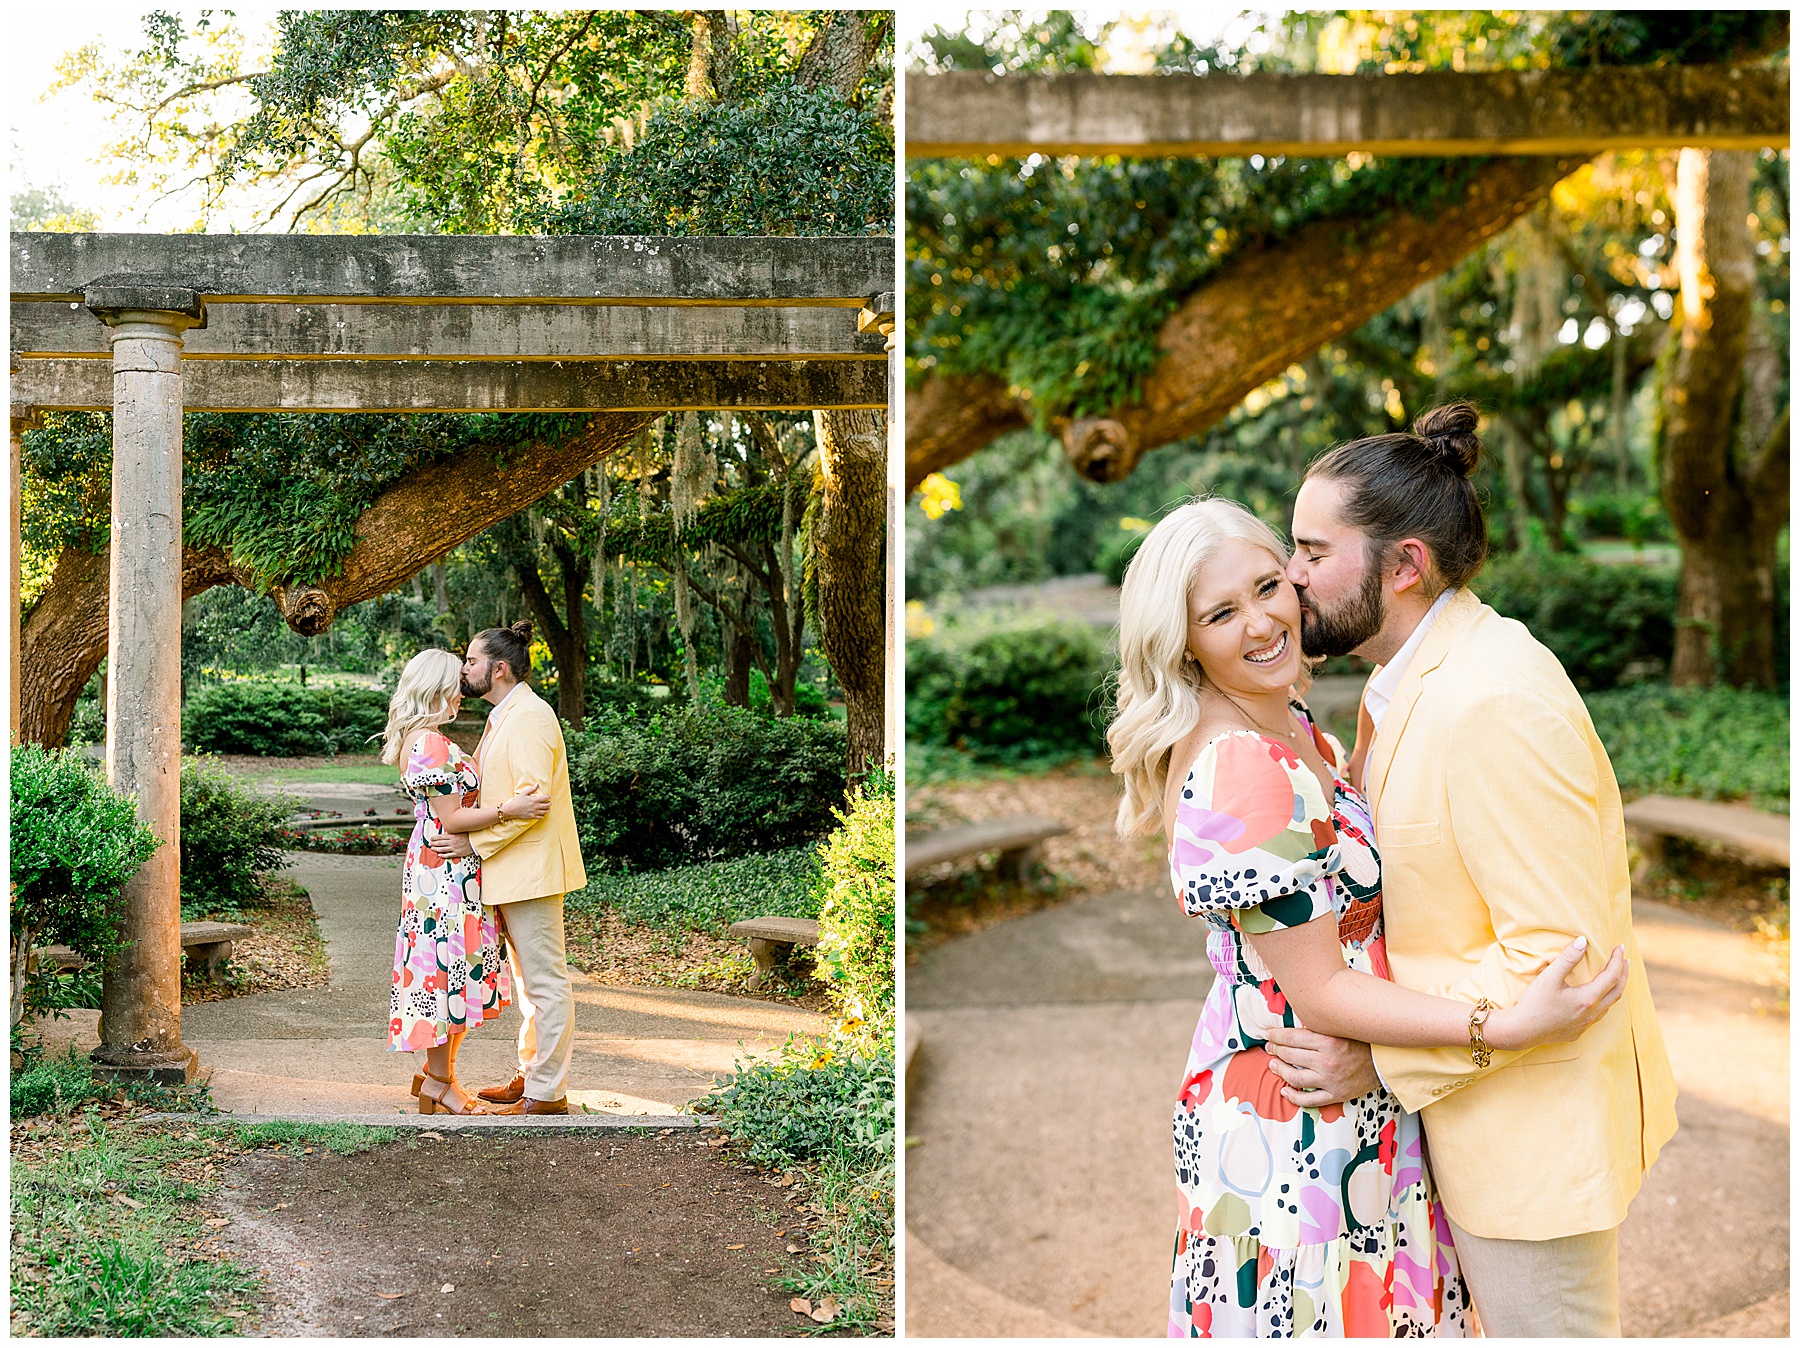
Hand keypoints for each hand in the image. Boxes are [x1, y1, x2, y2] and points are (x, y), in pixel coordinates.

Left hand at [426, 829, 474, 859]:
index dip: (435, 838)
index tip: (431, 838)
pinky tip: (439, 855)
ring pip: (443, 849)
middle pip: (440, 843)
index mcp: (453, 836)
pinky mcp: (457, 853)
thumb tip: (446, 832)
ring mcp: (454, 848)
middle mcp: (452, 842)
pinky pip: (448, 855)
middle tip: (429, 843)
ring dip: (436, 849)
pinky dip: (443, 855)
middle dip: (434, 843)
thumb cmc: (469, 836)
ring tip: (432, 849)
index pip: (441, 837)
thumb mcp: (460, 832)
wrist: (476, 843)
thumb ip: (453, 833)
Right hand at [499, 790, 550, 820]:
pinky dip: (543, 815)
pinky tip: (542, 813)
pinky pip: (541, 817)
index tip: (549, 796)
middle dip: (549, 803)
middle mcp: (536, 806)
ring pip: (545, 812)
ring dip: (548, 809)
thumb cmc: (518, 801)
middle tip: (549, 802)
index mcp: (535, 800)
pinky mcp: (532, 817)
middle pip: (547, 805)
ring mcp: (535, 812)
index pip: (546, 798)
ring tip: (547, 808)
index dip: (549, 797)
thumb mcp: (524, 793)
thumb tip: (537, 784)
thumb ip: (531, 789)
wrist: (512, 810)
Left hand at [1262, 1024, 1379, 1106]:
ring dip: (1280, 1071)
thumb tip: (1291, 1027)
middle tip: (1269, 1048)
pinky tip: (1285, 1090)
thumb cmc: (1361, 1043)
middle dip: (1275, 1050)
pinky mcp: (1336, 1095)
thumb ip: (1318, 1029)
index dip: (1276, 1036)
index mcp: (1329, 1041)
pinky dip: (1294, 1097)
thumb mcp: (1340, 1030)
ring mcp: (1331, 1080)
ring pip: (1296, 1077)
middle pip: (1291, 1056)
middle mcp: (1328, 1061)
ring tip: (1274, 1065)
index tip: (1269, 1034)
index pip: (1293, 1037)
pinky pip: (1310, 1099)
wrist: (1384, 1063)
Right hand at [1486, 938, 1627, 1051]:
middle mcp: (1591, 1014)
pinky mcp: (1577, 1032)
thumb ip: (1568, 958)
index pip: (1611, 976)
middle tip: (1625, 960)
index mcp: (1588, 999)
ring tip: (1614, 978)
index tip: (1620, 947)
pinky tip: (1595, 999)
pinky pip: (1597, 1016)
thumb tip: (1583, 941)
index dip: (1617, 960)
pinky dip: (1603, 1003)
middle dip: (1623, 974)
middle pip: (1617, 992)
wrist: (1520, 1031)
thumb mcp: (1549, 977)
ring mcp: (1585, 1025)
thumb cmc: (1533, 1003)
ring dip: (1614, 989)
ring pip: (1609, 1006)